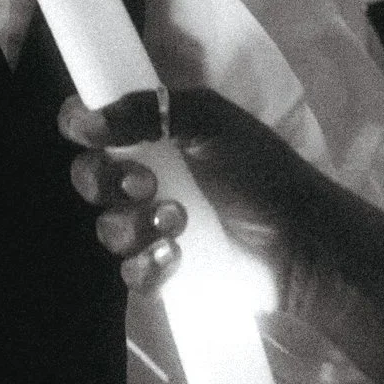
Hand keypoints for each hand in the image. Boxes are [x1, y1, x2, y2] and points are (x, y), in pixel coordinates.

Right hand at [59, 84, 337, 313]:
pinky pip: (130, 273)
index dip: (80, 126)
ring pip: (107, 228)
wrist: (303, 243)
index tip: (90, 132)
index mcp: (155, 136)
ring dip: (136, 224)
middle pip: (89, 177)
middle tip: (145, 183)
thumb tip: (81, 118)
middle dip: (105, 181)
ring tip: (180, 221)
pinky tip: (179, 258)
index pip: (96, 124)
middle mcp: (147, 179)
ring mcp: (153, 229)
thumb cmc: (263, 173)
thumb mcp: (213, 121)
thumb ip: (149, 108)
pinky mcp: (164, 274)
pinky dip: (149, 266)